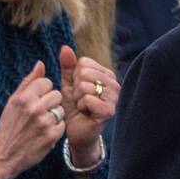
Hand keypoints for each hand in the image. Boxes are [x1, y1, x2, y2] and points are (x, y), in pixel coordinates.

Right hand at [0, 61, 65, 178]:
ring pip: (61, 110)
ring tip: (40, 124)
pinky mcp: (51, 136)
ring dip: (54, 116)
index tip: (35, 101)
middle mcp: (34, 108)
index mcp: (24, 97)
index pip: (47, 82)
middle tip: (39, 113)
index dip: (43, 91)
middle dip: (51, 103)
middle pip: (57, 94)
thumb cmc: (9, 126)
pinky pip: (62, 125)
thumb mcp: (13, 102)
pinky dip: (55, 129)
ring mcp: (44, 123)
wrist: (4, 155)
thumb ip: (28, 82)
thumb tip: (41, 64)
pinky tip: (43, 134)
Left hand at [58, 45, 119, 165]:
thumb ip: (67, 66)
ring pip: (85, 86)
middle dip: (75, 88)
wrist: (77, 131)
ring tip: (83, 107)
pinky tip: (86, 113)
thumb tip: (65, 47)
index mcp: (106, 74)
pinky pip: (87, 99)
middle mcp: (114, 84)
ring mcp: (114, 97)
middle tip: (80, 100)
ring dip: (77, 99)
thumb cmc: (74, 107)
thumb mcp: (68, 85)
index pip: (84, 63)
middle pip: (84, 73)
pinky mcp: (109, 110)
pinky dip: (81, 107)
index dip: (74, 77)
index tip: (78, 90)